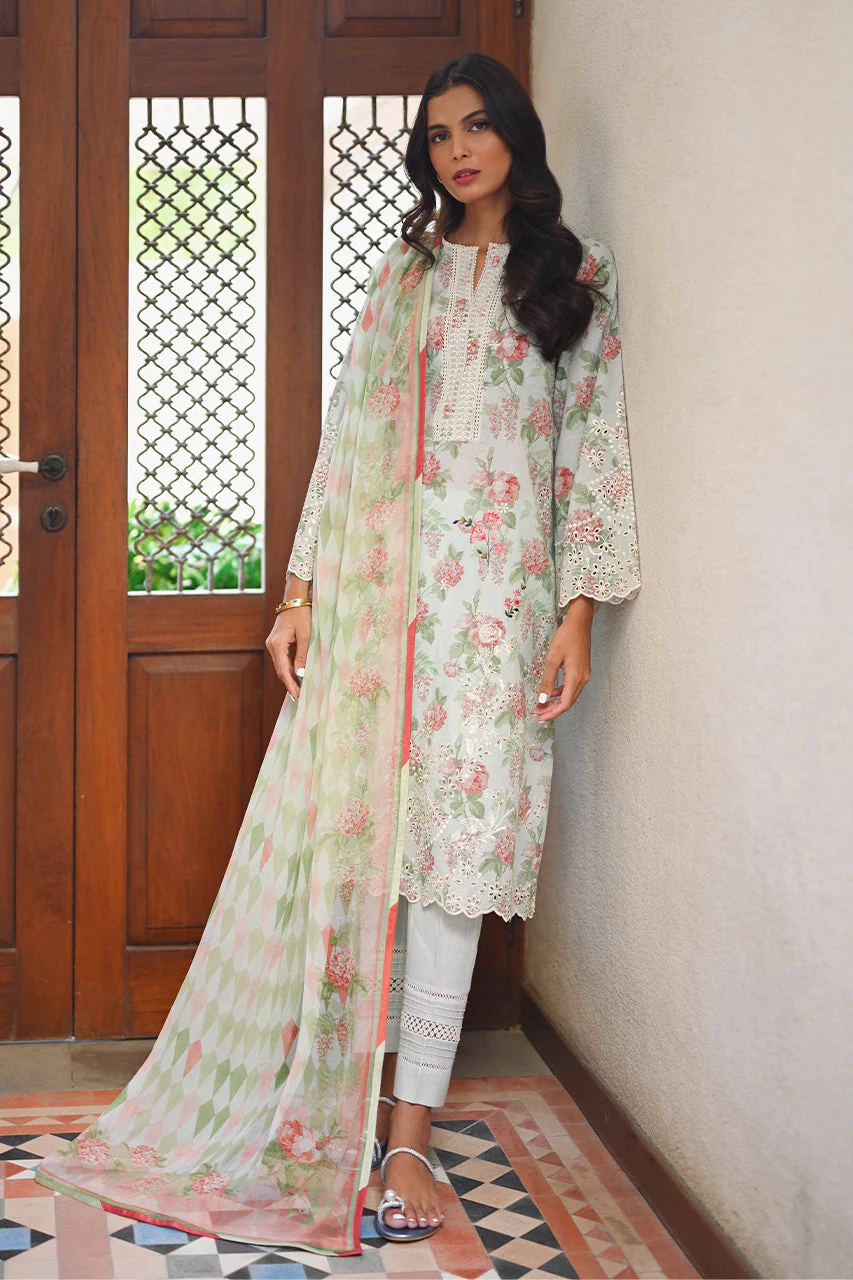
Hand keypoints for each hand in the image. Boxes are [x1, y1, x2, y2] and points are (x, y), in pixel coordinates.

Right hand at [265, 577, 311, 699]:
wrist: (295, 599)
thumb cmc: (302, 614)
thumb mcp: (306, 635)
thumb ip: (302, 656)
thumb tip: (300, 675)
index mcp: (277, 644)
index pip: (283, 670)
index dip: (290, 685)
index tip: (297, 696)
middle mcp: (271, 645)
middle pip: (280, 670)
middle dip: (289, 684)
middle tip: (299, 697)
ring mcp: (272, 644)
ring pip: (280, 666)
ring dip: (288, 677)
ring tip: (298, 690)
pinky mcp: (276, 642)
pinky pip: (281, 659)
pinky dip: (288, 669)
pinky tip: (295, 676)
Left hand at [532, 596, 593, 722]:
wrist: (579, 622)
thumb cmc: (567, 636)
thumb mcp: (553, 658)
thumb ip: (548, 680)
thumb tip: (543, 699)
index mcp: (576, 677)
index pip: (565, 703)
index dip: (552, 713)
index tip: (540, 717)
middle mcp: (583, 679)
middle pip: (568, 702)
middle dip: (552, 710)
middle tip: (537, 713)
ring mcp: (583, 675)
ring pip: (569, 696)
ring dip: (555, 702)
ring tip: (541, 705)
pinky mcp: (581, 671)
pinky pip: (571, 687)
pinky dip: (560, 693)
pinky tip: (550, 693)